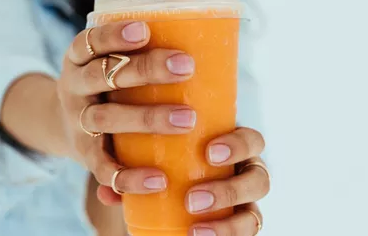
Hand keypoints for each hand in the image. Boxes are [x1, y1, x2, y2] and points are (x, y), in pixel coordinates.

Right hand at [56, 21, 196, 195]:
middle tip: (186, 66)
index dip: (114, 35)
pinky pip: (102, 168)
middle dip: (144, 70)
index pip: (91, 40)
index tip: (145, 30)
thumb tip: (207, 38)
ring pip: (105, 118)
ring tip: (188, 120)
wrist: (63, 124)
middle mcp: (74, 87)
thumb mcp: (110, 63)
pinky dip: (129, 176)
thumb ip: (142, 54)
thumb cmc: (107, 85)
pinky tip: (159, 178)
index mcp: (79, 58)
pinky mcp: (84, 155)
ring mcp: (77, 122)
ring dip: (146, 118)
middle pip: (102, 75)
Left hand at [97, 127, 269, 235]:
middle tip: (192, 198)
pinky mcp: (237, 223)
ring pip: (254, 216)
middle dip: (230, 190)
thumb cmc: (167, 158)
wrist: (174, 184)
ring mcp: (244, 203)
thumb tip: (107, 193)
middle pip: (260, 180)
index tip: (208, 152)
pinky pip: (243, 235)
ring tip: (194, 230)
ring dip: (227, 225)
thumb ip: (136, 161)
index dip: (237, 145)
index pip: (252, 141)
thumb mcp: (156, 153)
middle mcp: (246, 174)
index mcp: (234, 147)